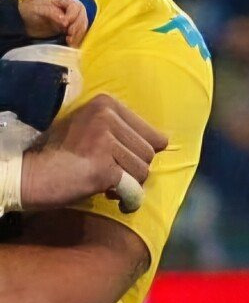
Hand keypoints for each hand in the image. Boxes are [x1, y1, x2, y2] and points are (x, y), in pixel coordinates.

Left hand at [17, 0, 88, 46]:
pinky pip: (78, 32)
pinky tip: (72, 43)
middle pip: (82, 16)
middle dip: (77, 27)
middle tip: (69, 36)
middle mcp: (69, 6)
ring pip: (82, 25)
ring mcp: (71, 16)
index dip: (73, 17)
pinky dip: (77, 38)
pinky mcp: (70, 26)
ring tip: (70, 42)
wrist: (23, 20)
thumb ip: (53, 14)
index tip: (65, 26)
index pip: (76, 7)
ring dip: (78, 34)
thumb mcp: (39, 9)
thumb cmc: (29, 11)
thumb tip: (66, 22)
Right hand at [20, 94, 167, 212]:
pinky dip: (127, 199)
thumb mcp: (92, 129)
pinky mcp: (102, 166)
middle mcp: (106, 117)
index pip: (155, 136)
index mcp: (107, 104)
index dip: (140, 154)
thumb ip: (124, 131)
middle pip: (149, 155)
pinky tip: (111, 196)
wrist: (30, 174)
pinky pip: (133, 189)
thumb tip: (165, 143)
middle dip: (134, 170)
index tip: (120, 159)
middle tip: (110, 173)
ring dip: (128, 183)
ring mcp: (104, 141)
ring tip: (104, 181)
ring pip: (143, 172)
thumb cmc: (63, 154)